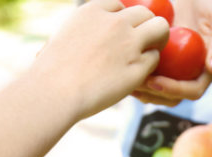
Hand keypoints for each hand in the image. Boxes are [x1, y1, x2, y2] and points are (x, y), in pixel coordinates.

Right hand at [31, 0, 169, 119]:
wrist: (54, 92)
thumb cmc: (51, 71)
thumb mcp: (63, 36)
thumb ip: (82, 31)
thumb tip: (86, 37)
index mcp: (93, 11)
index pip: (119, 5)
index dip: (122, 19)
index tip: (119, 32)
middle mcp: (115, 22)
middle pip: (145, 13)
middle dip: (145, 26)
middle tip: (142, 41)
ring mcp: (129, 44)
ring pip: (160, 29)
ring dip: (158, 39)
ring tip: (150, 52)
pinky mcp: (138, 67)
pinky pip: (154, 59)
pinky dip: (149, 65)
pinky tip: (138, 74)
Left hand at [131, 0, 211, 106]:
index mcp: (207, 67)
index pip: (192, 91)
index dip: (173, 91)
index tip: (154, 82)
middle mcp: (189, 69)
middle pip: (171, 95)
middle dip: (152, 94)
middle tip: (134, 83)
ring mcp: (173, 62)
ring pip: (155, 86)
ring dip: (140, 88)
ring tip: (123, 78)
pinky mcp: (160, 51)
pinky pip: (145, 66)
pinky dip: (133, 68)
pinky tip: (119, 61)